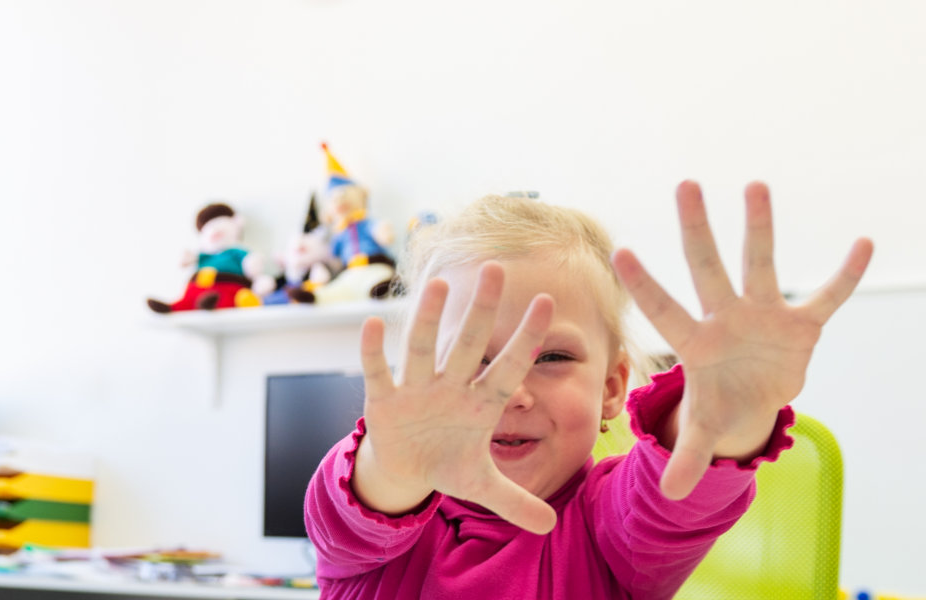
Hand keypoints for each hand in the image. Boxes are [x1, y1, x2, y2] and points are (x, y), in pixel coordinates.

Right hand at [351, 263, 559, 533]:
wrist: (405, 468)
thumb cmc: (447, 462)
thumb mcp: (482, 486)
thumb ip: (516, 502)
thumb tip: (551, 527)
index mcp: (480, 403)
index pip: (509, 367)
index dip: (527, 340)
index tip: (549, 303)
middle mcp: (450, 387)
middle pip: (469, 344)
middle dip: (481, 310)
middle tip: (497, 268)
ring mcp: (416, 390)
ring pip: (422, 348)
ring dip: (428, 319)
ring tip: (437, 284)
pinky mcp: (384, 400)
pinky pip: (379, 372)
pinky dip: (374, 351)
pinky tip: (373, 323)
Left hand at [611, 181, 871, 499]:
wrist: (754, 398)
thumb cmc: (719, 404)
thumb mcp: (703, 429)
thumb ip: (688, 455)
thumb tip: (667, 496)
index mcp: (696, 343)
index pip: (665, 310)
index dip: (645, 286)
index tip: (620, 252)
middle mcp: (725, 317)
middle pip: (706, 268)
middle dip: (696, 229)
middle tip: (684, 184)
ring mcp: (763, 315)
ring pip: (761, 263)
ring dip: (759, 227)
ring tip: (754, 184)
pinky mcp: (802, 323)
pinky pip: (828, 296)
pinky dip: (846, 275)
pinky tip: (865, 243)